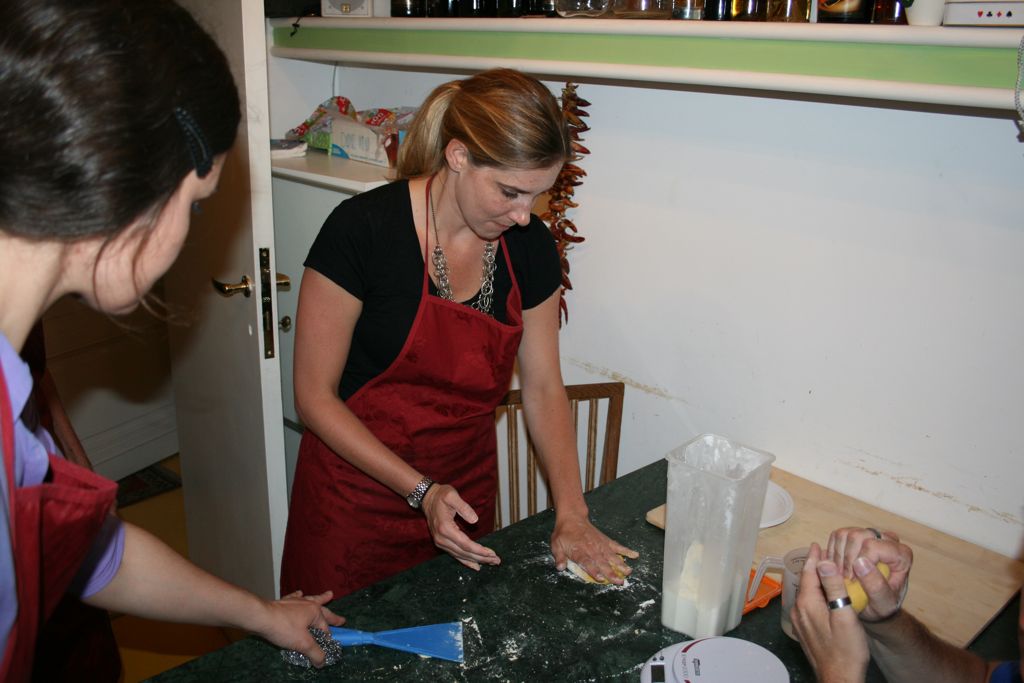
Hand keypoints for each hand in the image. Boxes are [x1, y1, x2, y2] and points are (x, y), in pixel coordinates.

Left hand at [254, 590, 344, 667]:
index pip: (325, 629)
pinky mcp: (284, 602)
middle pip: (324, 611)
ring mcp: (295, 602)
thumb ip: (315, 653)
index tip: (328, 649)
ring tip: (329, 594)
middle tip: (342, 620)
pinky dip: (299, 596)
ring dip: (320, 599)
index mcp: (315, 612)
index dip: (327, 640)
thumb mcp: (303, 644)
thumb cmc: (284, 628)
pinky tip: (299, 593)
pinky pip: (295, 597)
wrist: (261, 617)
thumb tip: (323, 662)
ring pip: (311, 600)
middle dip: (333, 617)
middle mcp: (308, 604)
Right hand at [421, 483, 500, 570]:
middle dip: (481, 558)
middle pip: (464, 552)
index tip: (492, 553)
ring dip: (477, 560)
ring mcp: (440, 542)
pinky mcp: (442, 543)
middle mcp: (442, 539)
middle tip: (497, 560)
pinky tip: (476, 566)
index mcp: (445, 528)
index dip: (479, 550)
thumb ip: (463, 507)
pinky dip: (466, 561)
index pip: (465, 544)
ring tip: (491, 562)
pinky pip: (455, 555)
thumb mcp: (452, 496)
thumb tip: (475, 520)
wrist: (428, 499)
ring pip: (461, 555)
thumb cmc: (441, 495)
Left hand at [550, 514, 637, 584]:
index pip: (588, 563)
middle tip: (620, 582)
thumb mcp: (556, 545)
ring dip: (621, 565)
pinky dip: (626, 551)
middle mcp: (592, 549)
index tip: (602, 579)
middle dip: (612, 573)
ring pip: (612, 556)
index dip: (595, 572)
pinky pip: (617, 546)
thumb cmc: (564, 534)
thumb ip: (559, 557)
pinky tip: (635, 555)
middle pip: (603, 563)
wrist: (572, 518)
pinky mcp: (606, 541)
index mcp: (580, 552)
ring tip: (629, 572)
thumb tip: (560, 568)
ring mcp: (601, 545)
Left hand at [791, 543, 869, 682]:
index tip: (817, 545)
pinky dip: (815, 595)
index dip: (814, 558)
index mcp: (807, 604)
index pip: (808, 573)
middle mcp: (799, 611)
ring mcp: (800, 622)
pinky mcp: (805, 631)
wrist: (839, 678)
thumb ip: (834, 588)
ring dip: (815, 582)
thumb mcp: (844, 615)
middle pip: (806, 583)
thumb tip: (824, 563)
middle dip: (815, 568)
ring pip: (807, 594)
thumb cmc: (846, 650)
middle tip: (824, 555)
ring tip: (826, 572)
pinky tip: (825, 596)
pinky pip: (808, 605)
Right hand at [826, 527, 912, 620]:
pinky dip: (832, 553)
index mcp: (901, 554)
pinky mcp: (855, 534)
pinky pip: (836, 536)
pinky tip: (838, 569)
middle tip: (846, 579)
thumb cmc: (882, 605)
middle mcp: (888, 540)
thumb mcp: (882, 603)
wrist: (875, 604)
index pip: (873, 546)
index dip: (858, 562)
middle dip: (846, 559)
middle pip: (857, 536)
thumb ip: (876, 586)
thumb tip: (860, 563)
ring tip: (842, 575)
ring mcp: (871, 534)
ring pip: (844, 534)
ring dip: (838, 557)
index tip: (854, 580)